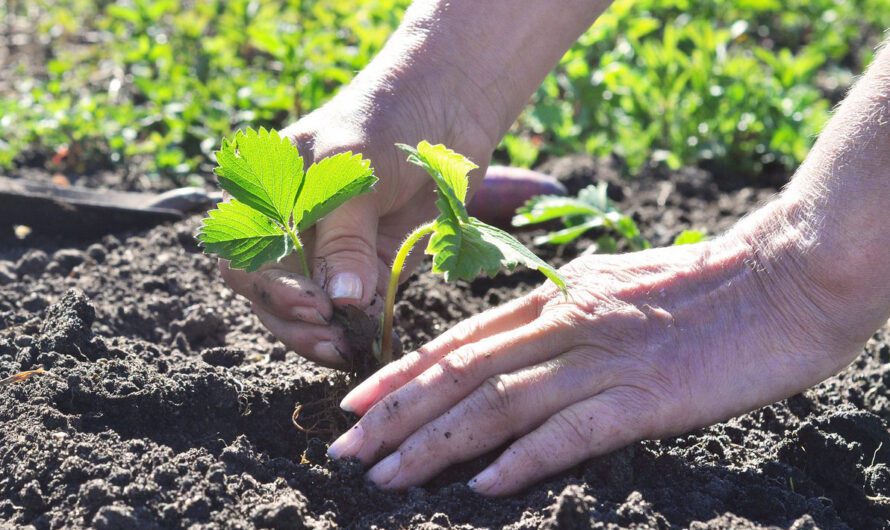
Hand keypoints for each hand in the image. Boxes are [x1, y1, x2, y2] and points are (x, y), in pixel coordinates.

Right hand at [218, 71, 495, 367]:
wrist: (447, 107)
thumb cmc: (387, 119)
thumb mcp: (354, 168)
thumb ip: (344, 235)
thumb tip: (340, 300)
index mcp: (265, 197)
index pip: (243, 256)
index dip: (269, 289)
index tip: (312, 305)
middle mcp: (291, 230)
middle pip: (268, 295)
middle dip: (294, 322)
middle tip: (332, 338)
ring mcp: (330, 253)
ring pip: (307, 312)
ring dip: (324, 335)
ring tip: (349, 347)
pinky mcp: (369, 269)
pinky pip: (354, 311)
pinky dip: (359, 329)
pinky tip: (372, 337)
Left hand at [326, 222, 863, 494]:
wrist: (785, 276)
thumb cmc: (705, 284)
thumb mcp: (616, 284)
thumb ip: (563, 313)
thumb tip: (519, 342)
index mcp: (557, 296)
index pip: (459, 338)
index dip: (401, 373)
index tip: (356, 402)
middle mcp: (565, 322)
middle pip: (460, 373)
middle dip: (395, 415)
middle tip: (344, 450)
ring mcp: (602, 358)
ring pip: (497, 404)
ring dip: (435, 444)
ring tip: (385, 477)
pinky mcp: (645, 396)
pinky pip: (569, 431)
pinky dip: (522, 459)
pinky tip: (481, 486)